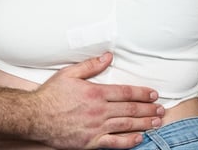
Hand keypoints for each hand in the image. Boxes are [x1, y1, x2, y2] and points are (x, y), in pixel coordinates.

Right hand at [33, 53, 162, 148]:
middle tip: (161, 109)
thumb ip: (90, 65)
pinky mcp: (91, 142)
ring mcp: (96, 128)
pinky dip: (129, 141)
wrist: (35, 117)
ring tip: (156, 122)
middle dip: (148, 109)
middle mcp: (99, 111)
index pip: (125, 92)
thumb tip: (108, 57)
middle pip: (130, 109)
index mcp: (95, 92)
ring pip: (126, 125)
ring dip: (144, 123)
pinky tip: (139, 138)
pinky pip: (115, 143)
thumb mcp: (69, 74)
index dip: (142, 93)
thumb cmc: (50, 95)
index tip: (153, 94)